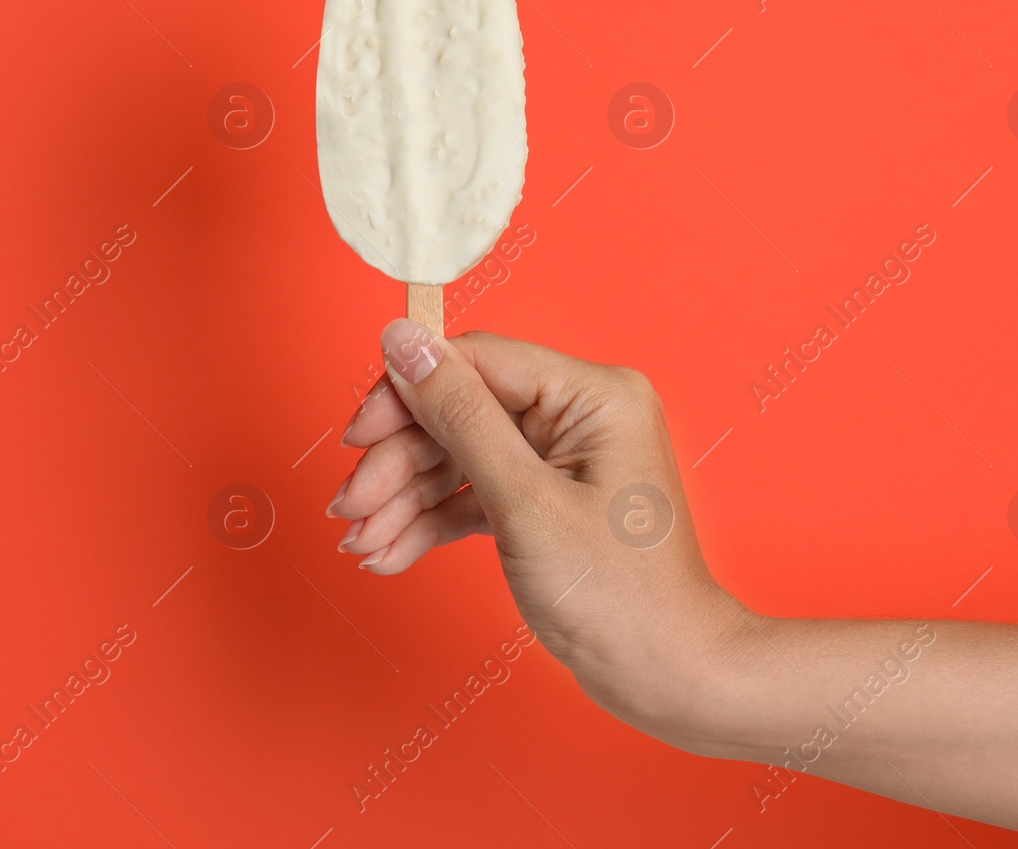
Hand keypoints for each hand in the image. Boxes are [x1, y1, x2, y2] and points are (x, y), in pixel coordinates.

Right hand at [331, 319, 748, 744]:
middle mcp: (580, 416)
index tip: (357, 434)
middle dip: (398, 464)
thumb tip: (404, 339)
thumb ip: (458, 416)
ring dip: (404, 499)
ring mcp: (563, 461)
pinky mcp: (547, 502)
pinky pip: (475, 495)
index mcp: (592, 395)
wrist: (667, 677)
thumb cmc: (619, 596)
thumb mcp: (524, 502)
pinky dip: (432, 522)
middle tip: (349, 509)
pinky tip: (390, 552)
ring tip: (362, 542)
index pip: (476, 362)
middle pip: (460, 413)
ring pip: (459, 458)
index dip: (407, 394)